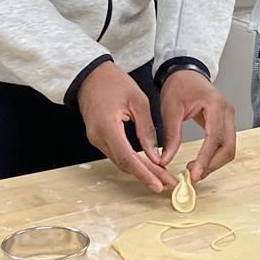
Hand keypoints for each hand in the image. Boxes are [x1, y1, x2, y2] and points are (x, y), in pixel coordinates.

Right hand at [77, 62, 172, 192]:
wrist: (91, 75)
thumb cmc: (114, 82)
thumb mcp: (138, 101)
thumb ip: (147, 130)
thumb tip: (155, 155)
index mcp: (108, 127)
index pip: (127, 157)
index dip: (144, 173)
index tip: (158, 184)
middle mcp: (98, 137)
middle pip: (124, 163)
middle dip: (147, 175)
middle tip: (167, 183)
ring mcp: (95, 138)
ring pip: (120, 161)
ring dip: (140, 170)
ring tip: (162, 177)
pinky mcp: (98, 137)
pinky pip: (116, 153)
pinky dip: (132, 161)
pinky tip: (146, 165)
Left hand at [159, 70, 236, 182]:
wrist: (186, 72)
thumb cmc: (178, 86)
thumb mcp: (170, 110)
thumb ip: (170, 136)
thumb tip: (165, 160)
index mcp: (215, 105)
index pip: (214, 138)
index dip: (206, 158)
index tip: (194, 174)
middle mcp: (227, 112)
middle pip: (228, 147)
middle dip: (212, 165)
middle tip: (193, 176)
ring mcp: (229, 117)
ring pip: (229, 148)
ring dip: (214, 163)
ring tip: (195, 171)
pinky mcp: (226, 122)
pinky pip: (226, 144)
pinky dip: (215, 156)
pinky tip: (201, 162)